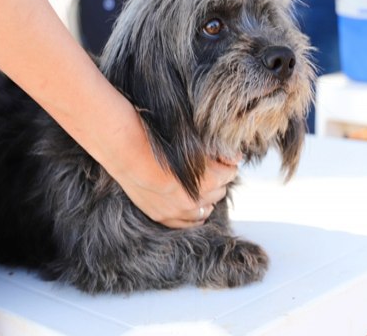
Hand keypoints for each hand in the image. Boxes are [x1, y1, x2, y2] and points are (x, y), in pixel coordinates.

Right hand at [119, 146, 239, 228]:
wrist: (128, 152)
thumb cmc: (161, 143)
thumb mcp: (194, 143)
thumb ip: (220, 153)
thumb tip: (238, 158)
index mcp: (210, 180)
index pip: (230, 173)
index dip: (226, 164)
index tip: (222, 159)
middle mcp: (198, 199)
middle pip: (220, 191)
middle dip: (218, 181)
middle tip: (211, 170)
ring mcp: (179, 212)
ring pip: (205, 209)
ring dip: (207, 198)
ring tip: (201, 187)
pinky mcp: (163, 217)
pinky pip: (188, 223)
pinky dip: (194, 216)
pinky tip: (195, 208)